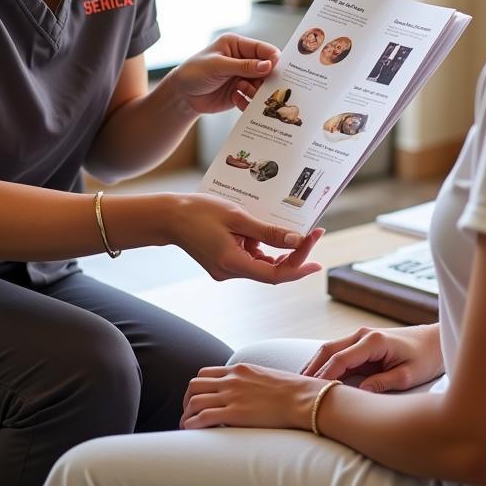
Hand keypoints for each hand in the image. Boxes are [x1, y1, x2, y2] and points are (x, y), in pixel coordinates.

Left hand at [167, 34, 279, 114]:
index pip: (263, 49)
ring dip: (256, 91)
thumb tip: (268, 65)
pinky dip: (248, 102)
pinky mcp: (241, 93)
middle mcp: (243, 60)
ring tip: (241, 91)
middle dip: (267, 78)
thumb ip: (243, 66)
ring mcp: (243, 77)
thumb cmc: (194, 72)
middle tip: (264, 86)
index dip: (272, 58)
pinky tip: (235, 99)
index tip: (276, 69)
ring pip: (262, 85)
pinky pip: (253, 99)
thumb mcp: (217, 66)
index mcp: (237, 45)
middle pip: (267, 69)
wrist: (182, 95)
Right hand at [169, 192, 323, 283]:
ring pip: (263, 266)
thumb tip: (297, 240)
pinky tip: (267, 232)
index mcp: (232, 264)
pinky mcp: (224, 263)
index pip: (276, 274)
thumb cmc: (199, 212)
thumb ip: (268, 232)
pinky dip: (263, 249)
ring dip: (280, 252)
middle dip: (295, 256)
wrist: (170, 216)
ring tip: (293, 230)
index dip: (300, 262)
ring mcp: (226, 270)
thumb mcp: (238, 217)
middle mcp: (229, 273)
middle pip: (272, 272)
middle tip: (313, 236)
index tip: (315, 241)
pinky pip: (251, 259)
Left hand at [181, 363, 326, 430]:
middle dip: (187, 400)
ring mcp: (231, 395)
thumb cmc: (292, 390)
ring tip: (187, 426)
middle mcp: (231, 380)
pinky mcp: (234, 413)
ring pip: (194, 401)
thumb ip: (251, 381)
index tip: (197, 399)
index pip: (205, 373)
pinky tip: (191, 432)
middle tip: (189, 413)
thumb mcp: (266, 377)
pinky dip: (192, 424)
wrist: (302, 398)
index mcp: (239, 369)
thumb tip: (250, 392)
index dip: (197, 388)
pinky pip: (203, 417)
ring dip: (186, 414)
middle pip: (194, 385)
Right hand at [300, 324, 443, 392]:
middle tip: (295, 388)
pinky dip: (325, 363)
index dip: (324, 376)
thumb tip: (359, 394)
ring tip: (299, 383)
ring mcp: (360, 336)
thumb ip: (383, 383)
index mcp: (373, 341)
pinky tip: (316, 376)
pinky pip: (338, 352)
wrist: (435, 341)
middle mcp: (362, 334)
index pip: (340, 360)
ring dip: (315, 364)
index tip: (311, 392)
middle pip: (328, 350)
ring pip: (329, 349)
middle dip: (311, 368)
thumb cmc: (425, 358)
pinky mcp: (362, 342)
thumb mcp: (408, 375)